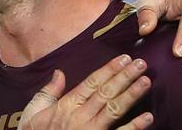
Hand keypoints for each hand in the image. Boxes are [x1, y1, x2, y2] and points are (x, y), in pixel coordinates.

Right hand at [18, 55, 152, 129]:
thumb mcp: (34, 111)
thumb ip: (48, 92)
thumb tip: (59, 73)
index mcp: (67, 105)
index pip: (92, 82)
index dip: (109, 69)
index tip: (123, 58)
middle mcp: (80, 115)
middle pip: (106, 92)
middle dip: (125, 76)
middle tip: (141, 64)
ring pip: (114, 109)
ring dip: (131, 95)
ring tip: (146, 81)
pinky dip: (134, 127)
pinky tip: (148, 117)